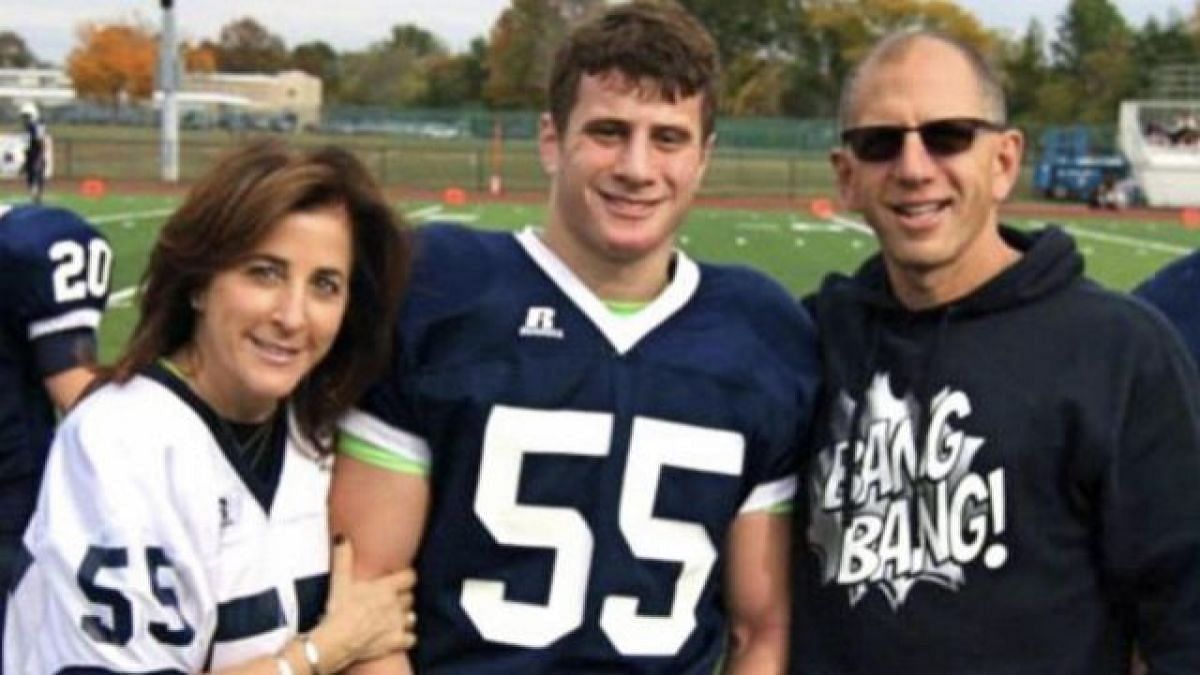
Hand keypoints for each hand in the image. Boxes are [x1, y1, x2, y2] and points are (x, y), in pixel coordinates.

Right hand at [309, 536, 416, 671]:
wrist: (336, 641)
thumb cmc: (339, 611)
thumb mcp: (340, 581)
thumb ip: (343, 557)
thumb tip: (342, 538)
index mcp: (386, 588)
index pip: (410, 577)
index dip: (406, 578)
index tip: (400, 580)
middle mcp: (396, 604)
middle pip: (410, 597)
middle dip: (402, 598)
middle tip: (390, 601)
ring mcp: (398, 624)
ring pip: (412, 616)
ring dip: (404, 617)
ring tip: (393, 618)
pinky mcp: (397, 642)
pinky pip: (411, 638)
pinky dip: (406, 638)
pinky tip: (397, 636)